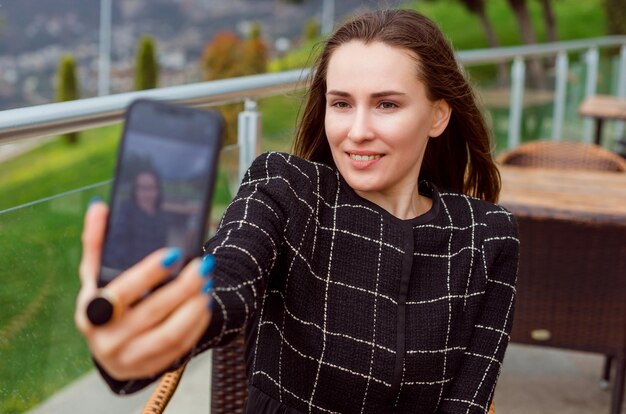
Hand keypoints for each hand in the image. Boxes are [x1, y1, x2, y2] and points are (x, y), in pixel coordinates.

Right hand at [75, 201, 213, 379]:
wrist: (110, 347)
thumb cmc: (105, 301)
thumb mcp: (95, 275)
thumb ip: (97, 242)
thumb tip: (99, 206)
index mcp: (91, 313)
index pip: (121, 292)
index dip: (148, 273)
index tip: (174, 253)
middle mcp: (107, 340)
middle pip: (152, 313)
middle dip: (183, 287)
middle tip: (204, 265)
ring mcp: (130, 358)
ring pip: (170, 334)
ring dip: (194, 308)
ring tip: (207, 284)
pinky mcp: (150, 368)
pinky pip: (180, 348)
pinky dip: (196, 324)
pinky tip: (204, 304)